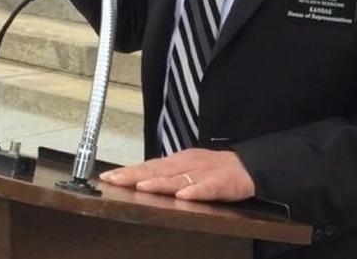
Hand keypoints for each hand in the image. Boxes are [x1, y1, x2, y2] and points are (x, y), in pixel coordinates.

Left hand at [99, 149, 255, 201]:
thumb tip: (138, 179)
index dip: (128, 171)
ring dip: (158, 184)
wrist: (248, 166)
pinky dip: (194, 192)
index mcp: (177, 161)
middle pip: (156, 171)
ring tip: (141, 187)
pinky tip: (183, 196)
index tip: (108, 177)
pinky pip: (206, 188)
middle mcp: (186, 164)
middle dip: (134, 176)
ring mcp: (203, 173)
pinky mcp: (219, 183)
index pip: (148, 166)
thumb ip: (165, 173)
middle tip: (114, 180)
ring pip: (177, 179)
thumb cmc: (214, 169)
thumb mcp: (187, 167)